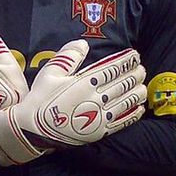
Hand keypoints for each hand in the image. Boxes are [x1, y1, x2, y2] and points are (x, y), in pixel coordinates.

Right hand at [0, 41, 146, 165]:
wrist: (32, 129)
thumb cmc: (40, 98)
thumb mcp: (50, 71)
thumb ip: (68, 56)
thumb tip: (84, 43)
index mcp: (85, 82)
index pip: (113, 68)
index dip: (126, 60)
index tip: (135, 54)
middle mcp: (95, 98)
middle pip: (123, 83)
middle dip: (135, 74)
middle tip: (141, 68)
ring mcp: (99, 117)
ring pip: (126, 102)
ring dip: (137, 91)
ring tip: (143, 84)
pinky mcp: (99, 132)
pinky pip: (122, 122)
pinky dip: (133, 114)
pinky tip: (139, 108)